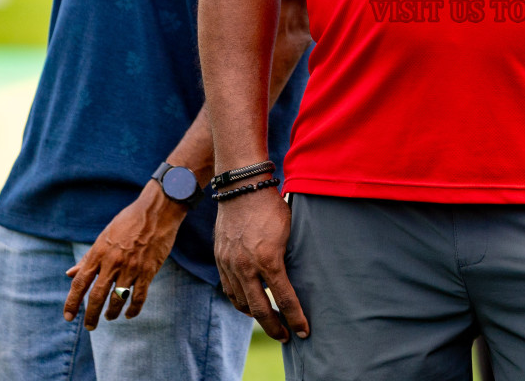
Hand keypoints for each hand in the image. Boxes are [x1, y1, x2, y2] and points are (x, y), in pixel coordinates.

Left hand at [63, 182, 187, 329]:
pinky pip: (139, 296)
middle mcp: (113, 262)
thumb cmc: (129, 221)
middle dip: (91, 314)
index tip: (68, 317)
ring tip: (109, 317)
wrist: (157, 210)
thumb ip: (88, 257)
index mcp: (99, 252)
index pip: (80, 283)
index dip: (72, 302)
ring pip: (117, 299)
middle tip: (89, 326)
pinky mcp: (148, 270)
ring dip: (112, 313)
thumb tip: (70, 274)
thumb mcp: (104, 236)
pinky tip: (129, 314)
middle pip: (97, 296)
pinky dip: (133, 309)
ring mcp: (131, 267)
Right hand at [214, 187, 307, 342]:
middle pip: (260, 310)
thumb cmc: (271, 207)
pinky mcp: (220, 260)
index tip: (304, 331)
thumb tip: (298, 275)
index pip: (285, 298)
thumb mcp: (290, 230)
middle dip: (275, 327)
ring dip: (256, 316)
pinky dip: (240, 302)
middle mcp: (246, 267)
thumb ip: (290, 256)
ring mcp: (230, 264)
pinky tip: (250, 305)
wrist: (241, 188)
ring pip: (241, 303)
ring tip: (270, 322)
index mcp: (268, 259)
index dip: (296, 318)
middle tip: (287, 337)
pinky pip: (229, 290)